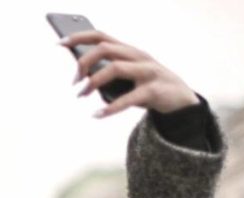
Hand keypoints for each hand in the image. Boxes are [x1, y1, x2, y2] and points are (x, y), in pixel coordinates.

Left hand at [61, 30, 198, 117]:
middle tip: (74, 82)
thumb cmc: (149, 87)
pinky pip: (129, 98)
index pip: (101, 36)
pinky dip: (110, 108)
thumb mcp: (129, 77)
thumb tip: (82, 76)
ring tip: (81, 95)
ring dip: (93, 82)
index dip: (80, 37)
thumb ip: (109, 73)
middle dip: (83, 62)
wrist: (183, 102)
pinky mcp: (154, 90)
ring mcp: (148, 71)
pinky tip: (97, 115)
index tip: (61, 43)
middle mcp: (138, 56)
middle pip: (105, 48)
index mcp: (129, 51)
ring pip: (115, 68)